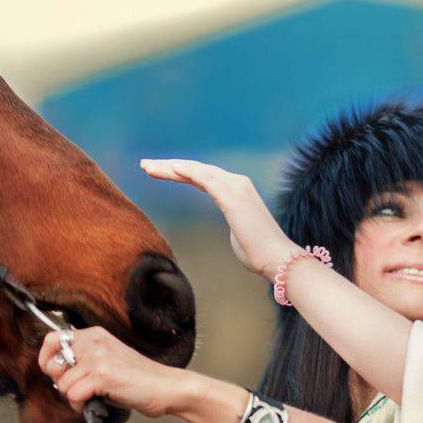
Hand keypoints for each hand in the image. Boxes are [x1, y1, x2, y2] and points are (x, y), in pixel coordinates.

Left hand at [36, 326, 190, 420]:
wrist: (165, 387)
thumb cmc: (137, 379)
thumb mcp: (107, 359)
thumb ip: (83, 359)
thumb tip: (54, 370)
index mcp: (94, 335)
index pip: (51, 339)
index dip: (47, 360)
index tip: (57, 374)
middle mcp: (94, 341)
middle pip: (52, 365)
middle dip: (61, 384)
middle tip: (80, 390)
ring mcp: (98, 357)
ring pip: (63, 384)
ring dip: (75, 399)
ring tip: (94, 398)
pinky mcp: (102, 375)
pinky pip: (74, 395)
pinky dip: (82, 406)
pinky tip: (97, 404)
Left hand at [140, 158, 296, 279]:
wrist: (276, 258)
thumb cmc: (258, 251)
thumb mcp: (239, 231)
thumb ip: (233, 222)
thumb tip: (232, 226)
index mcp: (236, 189)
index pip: (201, 176)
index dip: (178, 172)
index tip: (157, 171)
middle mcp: (236, 182)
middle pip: (196, 169)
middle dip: (169, 166)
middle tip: (145, 164)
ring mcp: (236, 187)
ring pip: (197, 171)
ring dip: (171, 167)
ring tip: (148, 167)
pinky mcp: (233, 196)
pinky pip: (206, 179)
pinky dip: (188, 172)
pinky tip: (172, 169)